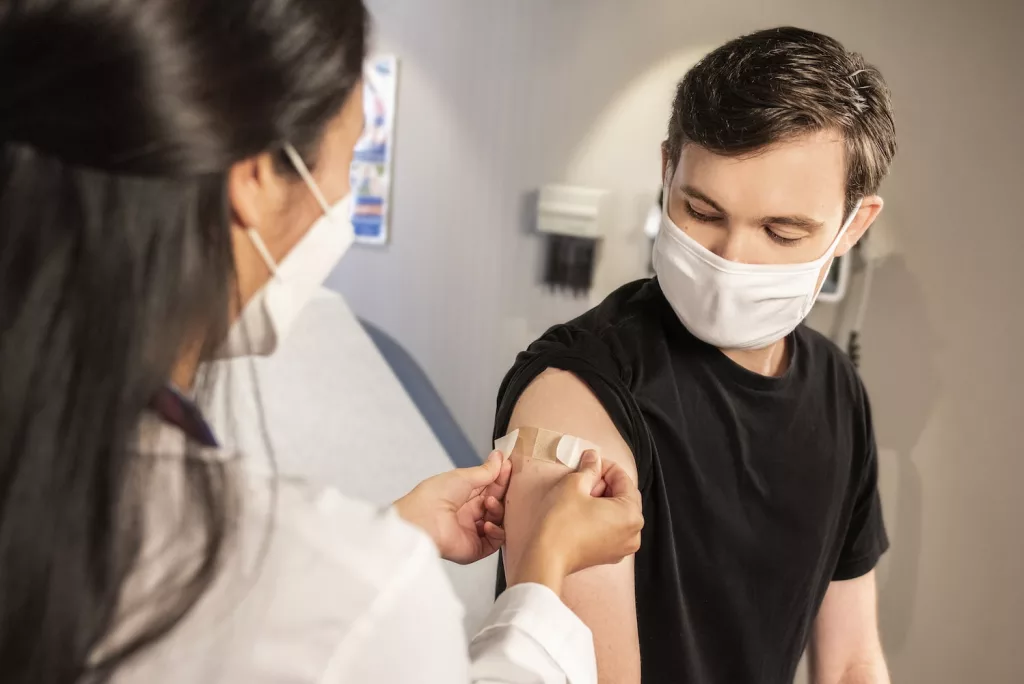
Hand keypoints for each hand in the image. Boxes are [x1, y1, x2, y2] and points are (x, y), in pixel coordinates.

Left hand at [395, 451, 511, 564]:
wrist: (421, 521)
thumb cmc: (435, 495)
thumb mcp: (463, 477)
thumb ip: (485, 471)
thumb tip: (499, 457)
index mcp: (463, 495)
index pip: (489, 487)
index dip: (500, 478)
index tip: (509, 466)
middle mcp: (468, 513)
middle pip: (496, 503)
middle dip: (502, 493)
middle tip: (507, 485)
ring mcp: (472, 531)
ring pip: (498, 521)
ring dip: (498, 511)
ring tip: (490, 503)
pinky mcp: (474, 548)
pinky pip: (494, 542)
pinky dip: (497, 532)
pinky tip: (488, 524)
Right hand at [510, 451, 642, 593]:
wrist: (547, 557)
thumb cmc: (562, 520)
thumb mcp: (574, 485)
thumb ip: (589, 468)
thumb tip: (594, 456)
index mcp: (632, 514)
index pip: (624, 480)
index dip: (606, 467)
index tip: (590, 462)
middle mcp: (634, 533)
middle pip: (624, 497)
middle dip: (605, 484)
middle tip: (584, 479)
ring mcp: (623, 548)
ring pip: (618, 513)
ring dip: (603, 500)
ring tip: (581, 495)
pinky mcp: (610, 556)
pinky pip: (612, 528)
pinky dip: (601, 517)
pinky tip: (583, 512)